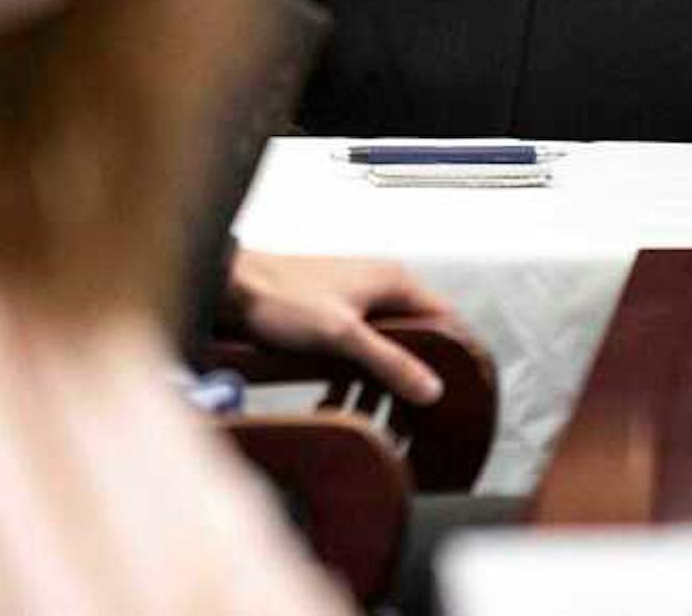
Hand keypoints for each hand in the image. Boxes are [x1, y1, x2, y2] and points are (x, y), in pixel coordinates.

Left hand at [223, 249, 462, 404]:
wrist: (230, 288)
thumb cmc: (278, 294)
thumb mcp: (342, 335)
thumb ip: (389, 361)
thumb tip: (429, 386)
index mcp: (392, 280)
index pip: (445, 318)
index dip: (455, 353)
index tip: (461, 383)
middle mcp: (377, 288)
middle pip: (414, 340)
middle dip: (409, 377)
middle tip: (412, 410)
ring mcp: (354, 303)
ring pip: (382, 350)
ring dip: (375, 382)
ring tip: (368, 410)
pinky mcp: (332, 318)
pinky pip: (356, 353)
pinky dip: (351, 377)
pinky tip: (339, 399)